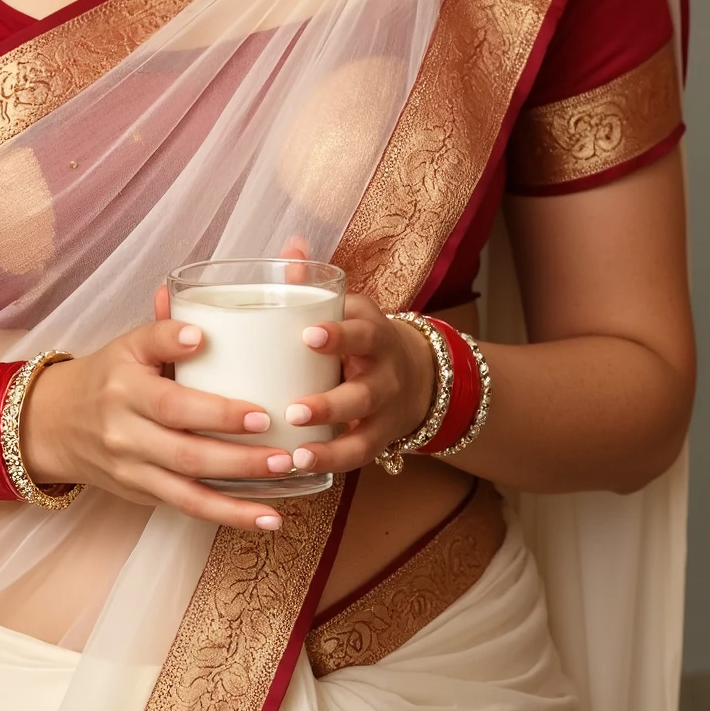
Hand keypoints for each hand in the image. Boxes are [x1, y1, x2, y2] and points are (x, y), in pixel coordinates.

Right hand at [19, 318, 297, 532]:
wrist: (54, 422)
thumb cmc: (107, 376)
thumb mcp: (127, 345)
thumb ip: (164, 332)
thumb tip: (203, 328)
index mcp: (125, 389)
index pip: (171, 403)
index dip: (216, 411)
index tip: (260, 412)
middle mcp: (125, 434)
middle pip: (185, 453)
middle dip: (239, 459)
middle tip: (286, 454)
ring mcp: (132, 470)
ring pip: (188, 491)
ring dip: (240, 498)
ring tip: (283, 493)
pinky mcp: (140, 494)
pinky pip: (186, 508)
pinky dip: (227, 516)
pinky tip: (265, 518)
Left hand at [279, 295, 436, 479]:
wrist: (417, 373)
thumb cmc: (360, 336)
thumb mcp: (348, 307)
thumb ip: (316, 284)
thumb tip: (292, 247)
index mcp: (373, 332)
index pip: (363, 331)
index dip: (339, 334)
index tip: (309, 335)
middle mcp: (385, 372)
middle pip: (365, 391)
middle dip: (331, 403)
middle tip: (294, 410)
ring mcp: (385, 409)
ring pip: (364, 430)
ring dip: (331, 444)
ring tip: (297, 453)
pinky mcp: (380, 436)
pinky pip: (360, 453)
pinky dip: (334, 461)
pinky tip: (303, 463)